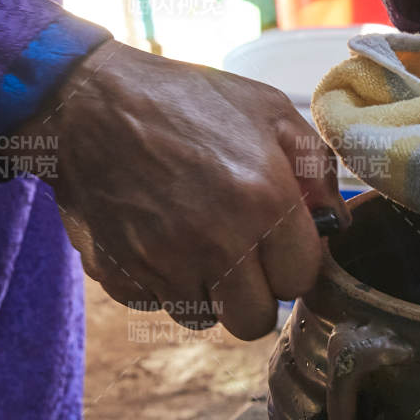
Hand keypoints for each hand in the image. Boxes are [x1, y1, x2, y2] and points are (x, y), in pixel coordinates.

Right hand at [14, 39, 347, 337]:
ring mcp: (163, 264)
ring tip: (194, 243)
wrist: (87, 101)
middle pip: (254, 320)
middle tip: (240, 258)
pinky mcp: (119, 274)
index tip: (277, 244)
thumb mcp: (266, 109)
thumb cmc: (183, 99)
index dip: (291, 263)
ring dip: (204, 292)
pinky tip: (155, 239)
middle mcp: (216, 242)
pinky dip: (157, 283)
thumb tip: (332, 220)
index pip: (301, 280)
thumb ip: (315, 166)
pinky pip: (153, 303)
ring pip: (202, 319)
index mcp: (263, 200)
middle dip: (252, 294)